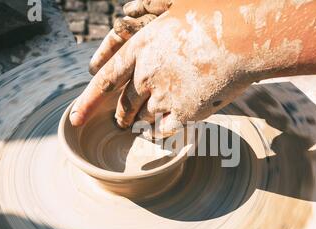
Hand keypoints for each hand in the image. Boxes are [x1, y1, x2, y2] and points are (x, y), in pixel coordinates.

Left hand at [70, 0, 256, 135]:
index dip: (87, 102)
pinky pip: (164, 129)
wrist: (242, 38)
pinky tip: (160, 129)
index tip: (74, 119)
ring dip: (141, 121)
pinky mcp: (185, 112)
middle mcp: (147, 75)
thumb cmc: (211, 16)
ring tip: (142, 123)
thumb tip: (129, 9)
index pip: (104, 81)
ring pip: (144, 117)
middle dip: (119, 116)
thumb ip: (149, 13)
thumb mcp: (174, 8)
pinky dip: (159, 130)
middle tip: (119, 122)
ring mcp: (165, 96)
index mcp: (140, 49)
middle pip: (124, 105)